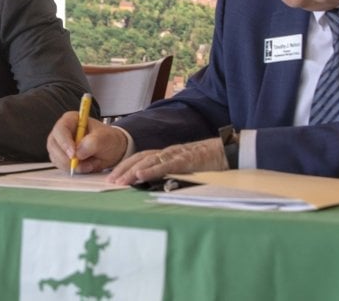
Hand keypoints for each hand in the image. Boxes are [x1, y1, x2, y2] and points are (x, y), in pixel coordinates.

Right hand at [46, 111, 127, 173]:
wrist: (111, 149)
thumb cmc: (108, 139)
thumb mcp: (105, 138)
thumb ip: (92, 143)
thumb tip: (78, 153)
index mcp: (72, 119)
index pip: (61, 129)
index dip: (64, 142)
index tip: (73, 154)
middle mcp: (62, 131)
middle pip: (53, 144)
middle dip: (65, 158)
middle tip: (79, 164)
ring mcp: (59, 144)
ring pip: (55, 157)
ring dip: (71, 165)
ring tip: (89, 164)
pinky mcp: (60, 156)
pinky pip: (60, 165)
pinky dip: (72, 169)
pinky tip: (85, 166)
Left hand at [106, 137, 228, 185]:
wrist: (228, 151)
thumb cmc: (208, 162)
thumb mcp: (186, 169)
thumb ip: (172, 175)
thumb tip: (158, 188)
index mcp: (166, 154)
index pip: (140, 158)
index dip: (125, 167)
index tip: (112, 178)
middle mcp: (168, 152)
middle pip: (139, 158)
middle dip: (123, 169)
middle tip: (109, 182)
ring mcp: (176, 155)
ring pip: (149, 161)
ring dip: (132, 171)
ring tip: (120, 181)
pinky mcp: (186, 160)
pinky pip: (166, 165)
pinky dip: (151, 170)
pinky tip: (140, 175)